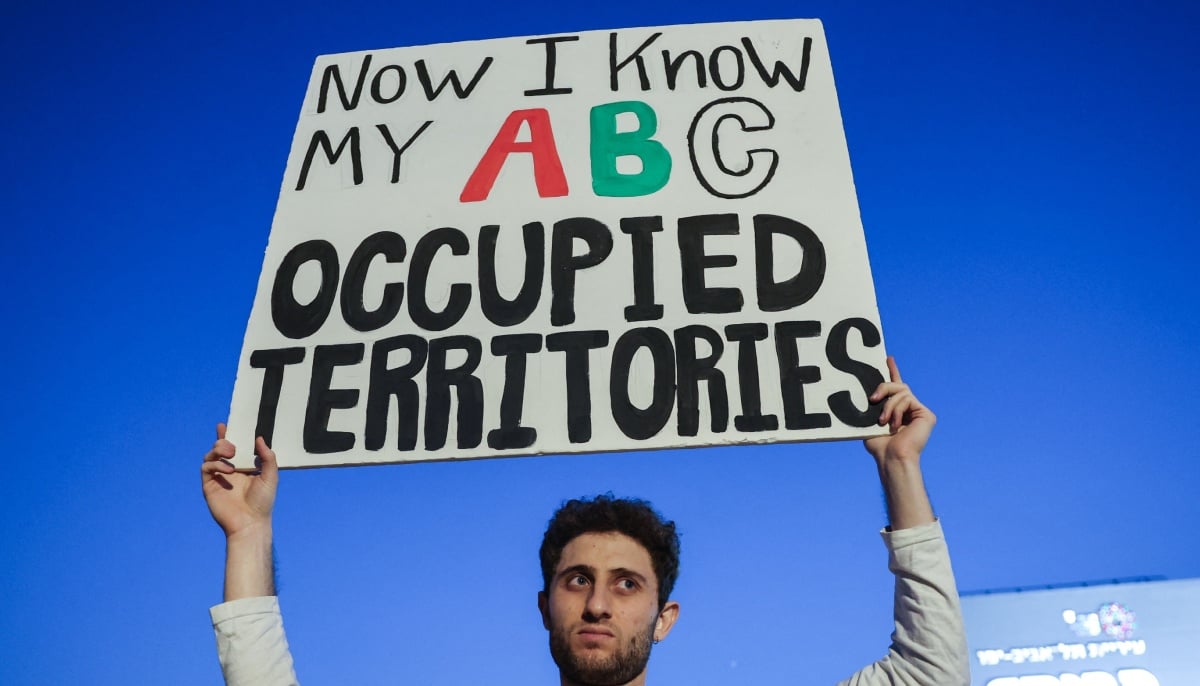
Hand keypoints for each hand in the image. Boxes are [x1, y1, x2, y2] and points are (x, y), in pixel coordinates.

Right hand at [201, 423, 277, 538]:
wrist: (250, 522)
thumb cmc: (263, 501)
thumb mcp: (270, 476)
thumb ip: (267, 457)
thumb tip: (260, 438)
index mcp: (245, 465)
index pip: (236, 446)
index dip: (230, 434)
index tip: (226, 423)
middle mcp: (230, 469)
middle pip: (220, 447)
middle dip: (223, 440)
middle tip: (233, 446)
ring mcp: (219, 476)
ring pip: (210, 454)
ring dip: (219, 450)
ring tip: (231, 454)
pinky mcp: (210, 484)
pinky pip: (206, 467)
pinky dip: (215, 464)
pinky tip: (228, 470)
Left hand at [863, 357, 935, 465]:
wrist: (891, 457)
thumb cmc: (879, 446)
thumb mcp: (870, 421)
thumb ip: (873, 406)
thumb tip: (867, 392)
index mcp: (897, 410)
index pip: (895, 386)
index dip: (892, 371)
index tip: (888, 358)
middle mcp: (910, 410)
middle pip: (898, 385)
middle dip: (884, 388)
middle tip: (873, 400)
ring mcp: (919, 411)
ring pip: (902, 391)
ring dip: (888, 405)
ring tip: (883, 422)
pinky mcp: (927, 414)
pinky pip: (908, 399)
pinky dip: (897, 410)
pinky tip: (895, 424)